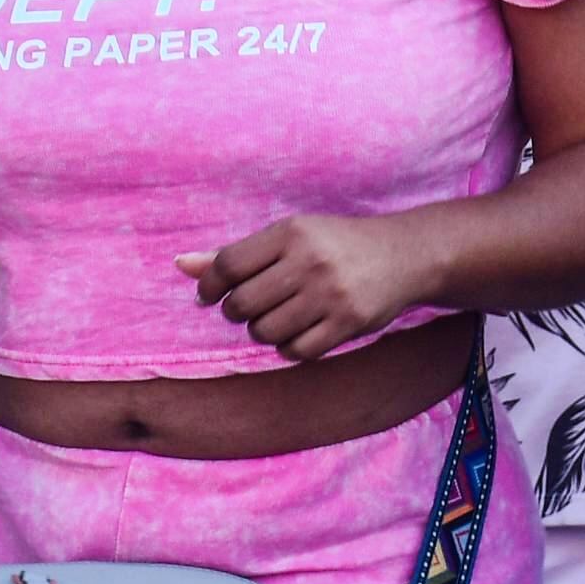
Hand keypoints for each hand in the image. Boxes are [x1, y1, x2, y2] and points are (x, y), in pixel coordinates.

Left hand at [180, 214, 441, 360]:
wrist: (404, 255)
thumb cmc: (335, 245)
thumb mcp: (289, 237)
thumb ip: (236, 255)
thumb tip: (180, 265)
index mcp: (291, 232)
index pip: (228, 265)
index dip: (210, 286)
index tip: (211, 295)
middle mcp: (310, 261)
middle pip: (241, 304)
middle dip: (237, 312)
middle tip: (252, 306)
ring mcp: (330, 294)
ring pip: (265, 332)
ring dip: (263, 331)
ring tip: (278, 317)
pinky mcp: (348, 323)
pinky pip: (295, 351)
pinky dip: (288, 347)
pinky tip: (299, 332)